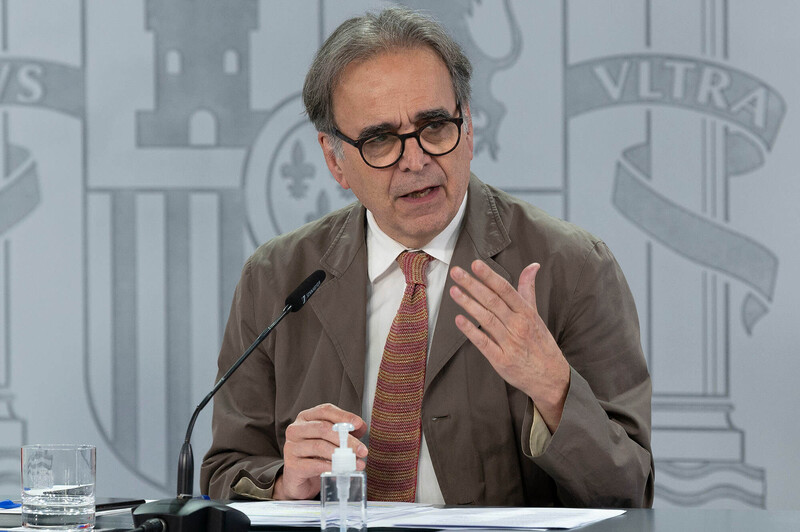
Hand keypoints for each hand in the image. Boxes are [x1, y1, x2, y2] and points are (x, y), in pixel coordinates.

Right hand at [273, 403, 367, 499]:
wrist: (301, 481)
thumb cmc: (316, 456)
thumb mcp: (332, 440)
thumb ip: (346, 431)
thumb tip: (361, 426)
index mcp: (306, 418)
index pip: (325, 410)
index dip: (343, 416)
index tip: (358, 424)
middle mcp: (296, 429)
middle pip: (323, 428)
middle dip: (346, 439)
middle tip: (362, 450)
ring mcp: (291, 447)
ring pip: (319, 446)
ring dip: (341, 455)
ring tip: (356, 463)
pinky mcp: (292, 465)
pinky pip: (315, 464)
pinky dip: (332, 467)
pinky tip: (342, 469)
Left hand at [449, 260, 569, 431]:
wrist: (551, 378)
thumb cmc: (541, 343)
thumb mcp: (536, 314)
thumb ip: (528, 290)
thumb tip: (532, 266)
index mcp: (527, 313)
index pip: (506, 290)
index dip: (490, 277)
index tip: (475, 264)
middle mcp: (518, 326)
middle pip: (493, 302)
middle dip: (473, 285)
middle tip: (456, 272)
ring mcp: (510, 343)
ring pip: (487, 320)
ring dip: (469, 304)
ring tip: (454, 291)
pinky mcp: (502, 360)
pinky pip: (484, 343)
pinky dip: (471, 331)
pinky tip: (459, 320)